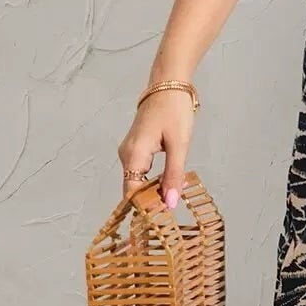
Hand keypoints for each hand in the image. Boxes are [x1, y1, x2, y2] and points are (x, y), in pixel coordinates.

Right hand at [117, 88, 195, 208]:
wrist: (168, 83)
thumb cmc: (174, 111)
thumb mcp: (179, 145)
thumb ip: (174, 175)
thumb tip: (170, 203)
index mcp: (134, 155)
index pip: (131, 193)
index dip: (144, 208)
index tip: (161, 221)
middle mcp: (126, 155)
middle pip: (133, 188)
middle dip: (150, 203)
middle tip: (170, 215)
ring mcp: (129, 151)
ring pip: (137, 180)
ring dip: (153, 192)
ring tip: (171, 203)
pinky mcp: (136, 148)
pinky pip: (140, 171)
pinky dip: (152, 181)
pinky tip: (168, 185)